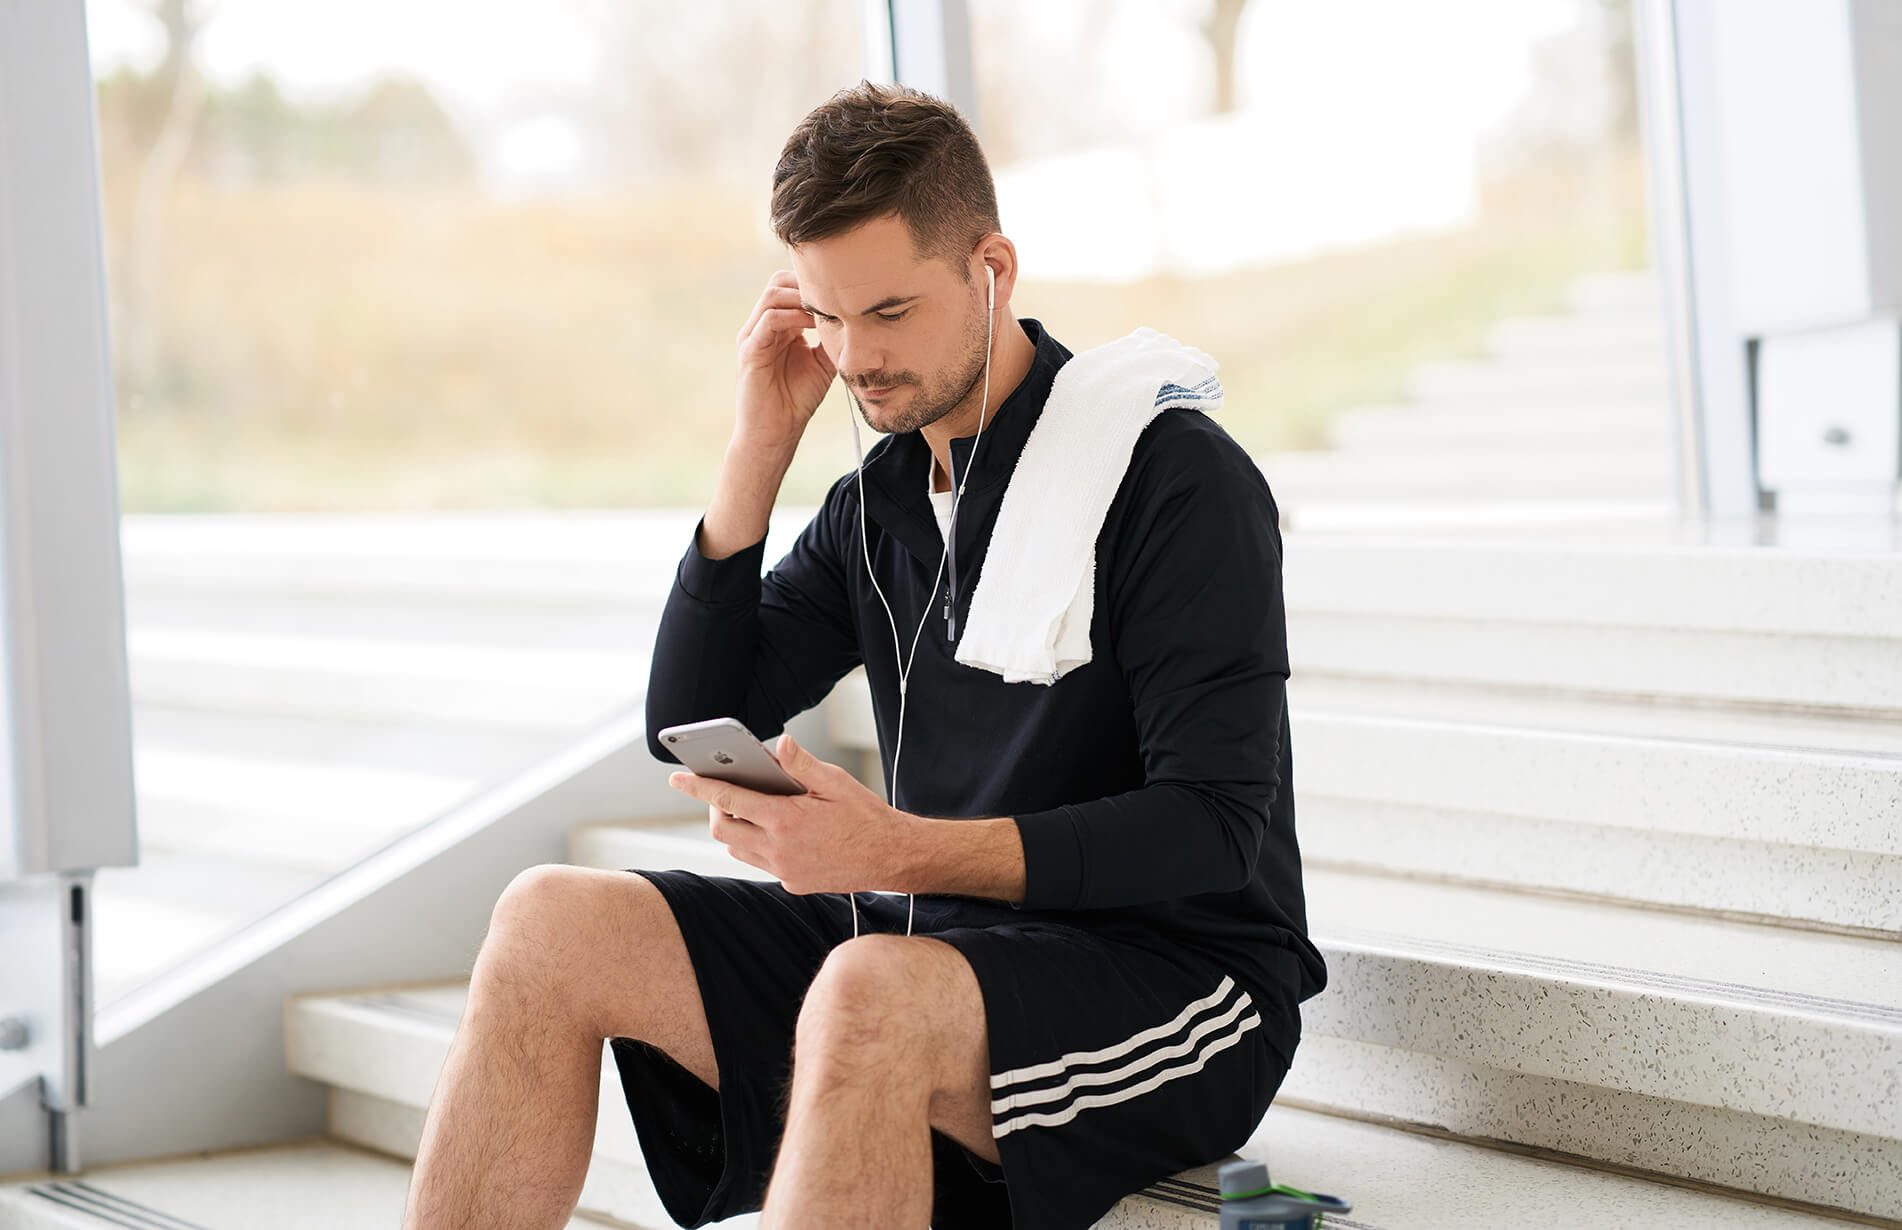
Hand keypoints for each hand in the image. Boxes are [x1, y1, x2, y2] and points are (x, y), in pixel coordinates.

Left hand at [666, 733, 917, 894]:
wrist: (892, 857)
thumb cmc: (866, 816)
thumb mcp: (836, 782)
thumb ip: (802, 765)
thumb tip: (778, 744)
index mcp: (785, 820)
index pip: (728, 800)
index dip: (698, 787)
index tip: (677, 778)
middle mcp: (779, 850)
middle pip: (724, 829)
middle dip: (716, 809)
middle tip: (726, 791)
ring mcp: (784, 871)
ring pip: (738, 850)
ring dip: (736, 829)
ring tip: (751, 809)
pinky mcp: (794, 883)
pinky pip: (762, 863)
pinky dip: (759, 846)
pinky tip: (780, 832)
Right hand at [733, 269, 836, 451]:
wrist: (776, 432)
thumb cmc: (797, 400)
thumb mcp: (823, 362)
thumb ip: (832, 338)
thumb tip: (854, 317)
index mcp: (779, 327)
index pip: (790, 287)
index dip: (813, 286)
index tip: (841, 294)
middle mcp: (762, 327)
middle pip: (778, 283)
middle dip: (806, 284)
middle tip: (833, 296)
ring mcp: (754, 336)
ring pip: (772, 295)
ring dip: (800, 297)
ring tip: (824, 309)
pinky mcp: (750, 350)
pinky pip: (768, 320)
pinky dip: (792, 316)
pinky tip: (813, 324)